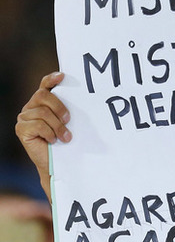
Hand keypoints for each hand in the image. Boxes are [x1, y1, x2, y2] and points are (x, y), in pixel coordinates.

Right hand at [15, 72, 71, 198]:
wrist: (58, 164)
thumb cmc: (66, 143)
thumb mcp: (70, 124)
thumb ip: (69, 111)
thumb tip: (86, 100)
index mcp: (43, 102)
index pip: (45, 85)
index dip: (51, 79)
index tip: (62, 77)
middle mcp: (31, 107)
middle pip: (42, 95)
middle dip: (59, 107)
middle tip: (69, 120)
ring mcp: (24, 117)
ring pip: (42, 112)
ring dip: (57, 126)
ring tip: (66, 137)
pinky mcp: (21, 129)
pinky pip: (37, 125)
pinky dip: (49, 133)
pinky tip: (53, 141)